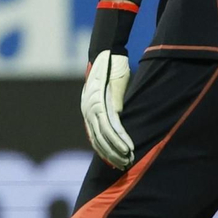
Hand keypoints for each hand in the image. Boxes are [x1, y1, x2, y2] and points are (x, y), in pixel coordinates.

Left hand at [80, 52, 133, 168]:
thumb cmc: (110, 70)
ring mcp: (95, 107)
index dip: (103, 152)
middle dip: (111, 155)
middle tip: (122, 166)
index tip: (113, 163)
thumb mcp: (109, 90)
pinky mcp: (106, 102)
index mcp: (88, 110)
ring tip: (128, 159)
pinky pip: (113, 125)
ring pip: (106, 135)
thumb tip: (120, 119)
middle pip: (98, 140)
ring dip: (117, 149)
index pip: (94, 137)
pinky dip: (121, 137)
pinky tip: (129, 146)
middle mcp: (88, 111)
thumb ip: (112, 105)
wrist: (107, 52)